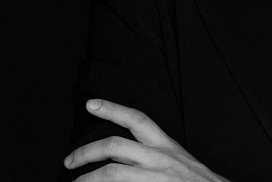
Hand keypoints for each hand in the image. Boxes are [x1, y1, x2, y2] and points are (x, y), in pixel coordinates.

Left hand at [64, 99, 227, 181]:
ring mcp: (154, 177)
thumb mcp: (177, 159)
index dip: (112, 109)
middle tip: (69, 161)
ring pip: (111, 172)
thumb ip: (152, 155)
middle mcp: (159, 158)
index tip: (91, 104)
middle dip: (85, 152)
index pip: (137, 119)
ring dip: (87, 178)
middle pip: (114, 146)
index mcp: (165, 145)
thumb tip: (122, 158)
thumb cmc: (196, 181)